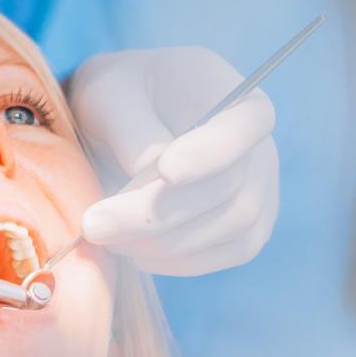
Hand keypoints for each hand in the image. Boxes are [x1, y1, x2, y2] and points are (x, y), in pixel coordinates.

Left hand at [69, 46, 278, 275]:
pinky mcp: (244, 234)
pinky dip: (174, 261)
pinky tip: (131, 250)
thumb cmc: (123, 96)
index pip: (243, 127)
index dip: (209, 153)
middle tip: (94, 225)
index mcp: (240, 102)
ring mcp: (260, 196)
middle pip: (227, 191)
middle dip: (156, 215)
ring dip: (160, 244)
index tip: (166, 170)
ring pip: (228, 231)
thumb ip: (130, 128)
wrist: (131, 119)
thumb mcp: (111, 95)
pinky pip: (221, 256)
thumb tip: (147, 173)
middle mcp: (261, 151)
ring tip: (104, 236)